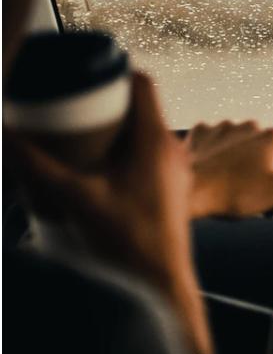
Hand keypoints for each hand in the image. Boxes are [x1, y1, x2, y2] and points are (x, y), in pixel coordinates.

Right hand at [12, 72, 212, 353]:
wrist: (162, 282)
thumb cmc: (128, 241)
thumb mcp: (74, 199)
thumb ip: (36, 167)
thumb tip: (6, 134)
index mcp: (156, 139)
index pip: (145, 83)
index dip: (116, 72)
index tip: (87, 75)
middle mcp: (171, 148)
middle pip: (142, 107)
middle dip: (106, 103)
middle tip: (73, 106)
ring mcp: (175, 169)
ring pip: (146, 132)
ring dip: (116, 129)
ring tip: (80, 135)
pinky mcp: (171, 188)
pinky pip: (149, 155)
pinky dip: (124, 151)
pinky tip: (98, 168)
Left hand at [187, 121, 272, 217]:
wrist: (185, 190)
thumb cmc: (232, 193)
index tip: (267, 199)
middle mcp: (253, 124)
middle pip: (268, 154)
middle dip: (261, 172)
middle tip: (246, 195)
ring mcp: (225, 126)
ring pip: (242, 148)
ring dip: (239, 164)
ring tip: (227, 187)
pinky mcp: (202, 133)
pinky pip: (217, 145)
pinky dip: (217, 158)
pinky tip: (212, 173)